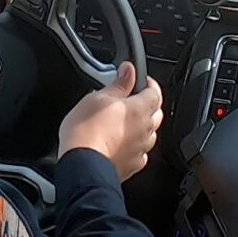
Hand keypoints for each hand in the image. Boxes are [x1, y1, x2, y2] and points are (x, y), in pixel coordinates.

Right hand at [57, 61, 163, 180]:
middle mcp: (145, 130)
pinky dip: (133, 145)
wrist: (82, 165)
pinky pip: (139, 152)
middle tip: (129, 99)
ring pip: (149, 133)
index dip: (148, 84)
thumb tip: (128, 71)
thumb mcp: (98, 97)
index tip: (139, 80)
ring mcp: (140, 150)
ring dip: (140, 126)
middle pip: (156, 113)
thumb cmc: (86, 131)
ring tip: (121, 122)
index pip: (155, 92)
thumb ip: (118, 84)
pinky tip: (119, 143)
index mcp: (140, 109)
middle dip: (147, 104)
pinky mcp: (132, 165)